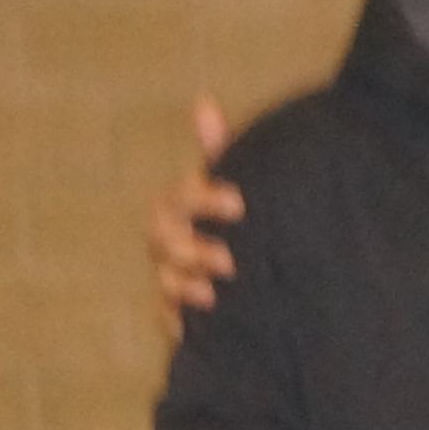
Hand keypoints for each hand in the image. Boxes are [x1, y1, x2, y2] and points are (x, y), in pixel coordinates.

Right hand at [151, 97, 243, 320]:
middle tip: (230, 260)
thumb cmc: (248, 219)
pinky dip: (181, 323)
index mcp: (184, 206)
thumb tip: (203, 102)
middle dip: (192, 248)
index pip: (179, 196)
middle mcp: (171, 239)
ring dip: (184, 285)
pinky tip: (197, 327)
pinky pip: (170, 319)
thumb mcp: (245, 186)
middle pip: (162, 239)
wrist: (267, 274)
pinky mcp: (181, 313)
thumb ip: (223, 151)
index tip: (240, 203)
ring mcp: (173, 275)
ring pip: (164, 279)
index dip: (205, 198)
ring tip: (215, 294)